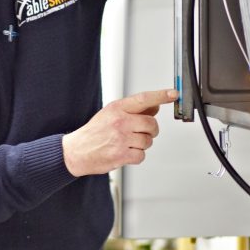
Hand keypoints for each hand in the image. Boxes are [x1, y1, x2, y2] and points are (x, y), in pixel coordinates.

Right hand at [62, 89, 177, 176]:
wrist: (76, 152)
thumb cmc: (93, 133)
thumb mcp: (110, 114)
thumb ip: (133, 111)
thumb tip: (155, 108)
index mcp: (117, 109)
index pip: (143, 99)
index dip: (160, 96)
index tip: (173, 94)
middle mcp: (120, 122)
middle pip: (151, 124)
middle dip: (150, 130)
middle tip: (140, 132)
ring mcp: (121, 139)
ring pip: (148, 141)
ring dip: (141, 144)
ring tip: (127, 144)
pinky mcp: (121, 155)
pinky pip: (141, 155)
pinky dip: (136, 156)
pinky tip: (125, 153)